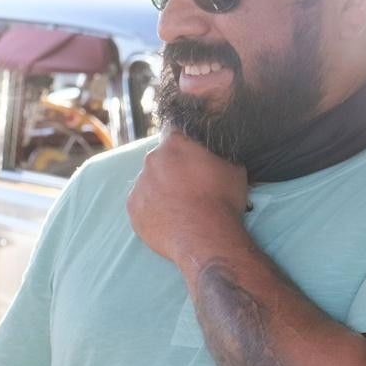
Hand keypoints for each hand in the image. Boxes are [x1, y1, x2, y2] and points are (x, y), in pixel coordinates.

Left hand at [127, 131, 248, 268]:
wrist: (204, 236)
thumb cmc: (222, 200)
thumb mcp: (233, 168)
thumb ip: (216, 155)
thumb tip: (214, 155)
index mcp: (174, 144)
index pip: (173, 130)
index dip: (183, 140)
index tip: (189, 152)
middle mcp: (151, 160)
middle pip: (160, 158)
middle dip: (173, 167)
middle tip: (189, 184)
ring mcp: (139, 184)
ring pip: (149, 181)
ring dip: (161, 188)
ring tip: (180, 205)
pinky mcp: (132, 207)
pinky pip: (141, 202)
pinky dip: (152, 207)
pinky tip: (169, 217)